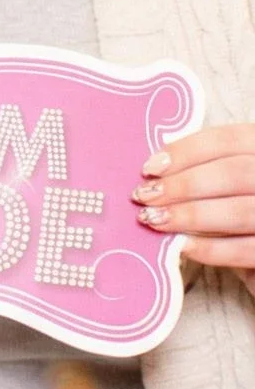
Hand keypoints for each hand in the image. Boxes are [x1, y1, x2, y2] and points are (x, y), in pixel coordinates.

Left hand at [137, 126, 254, 295]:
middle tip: (144, 196)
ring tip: (155, 220)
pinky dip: (211, 248)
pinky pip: (247, 249)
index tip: (150, 168)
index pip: (230, 140)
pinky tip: (182, 246)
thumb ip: (206, 171)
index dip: (186, 151)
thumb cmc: (242, 214)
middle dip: (183, 185)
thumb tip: (155, 172)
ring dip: (190, 216)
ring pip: (240, 211)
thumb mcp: (231, 183)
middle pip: (233, 173)